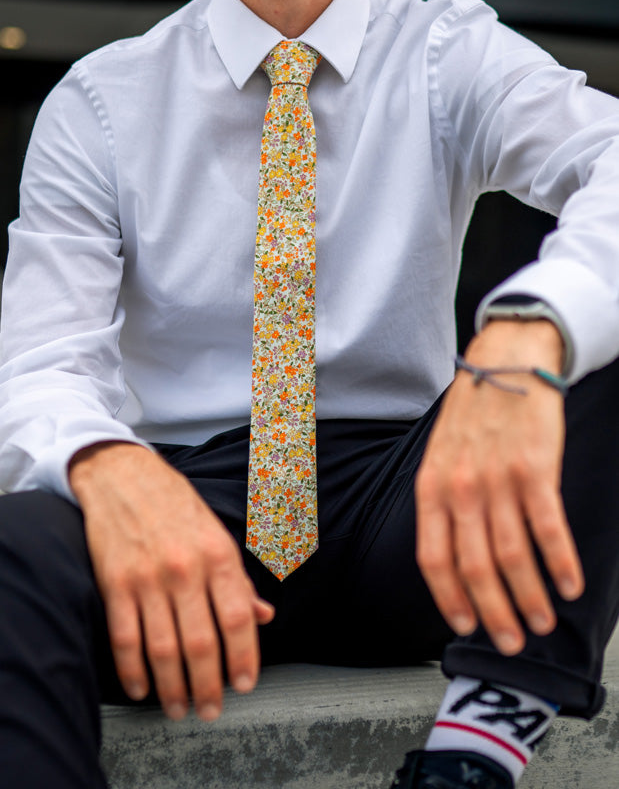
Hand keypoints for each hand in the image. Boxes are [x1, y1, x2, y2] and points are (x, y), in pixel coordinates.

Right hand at [69, 442, 274, 720]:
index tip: (246, 684)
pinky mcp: (114, 582)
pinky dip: (133, 671)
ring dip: (173, 688)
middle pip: (202, 643)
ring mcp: (148, 577)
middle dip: (209, 686)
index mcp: (217, 553)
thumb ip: (238, 579)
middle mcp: (186, 568)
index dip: (245, 658)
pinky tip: (141, 689)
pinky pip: (125, 638)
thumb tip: (264, 615)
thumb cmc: (173, 504)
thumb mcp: (216, 532)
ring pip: (163, 649)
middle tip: (212, 711)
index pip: (239, 618)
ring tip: (180, 709)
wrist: (121, 474)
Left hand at [415, 319, 583, 654]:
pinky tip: (571, 584)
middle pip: (475, 567)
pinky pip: (548, 528)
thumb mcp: (441, 456)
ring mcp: (499, 479)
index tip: (464, 626)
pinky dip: (561, 562)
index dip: (449, 599)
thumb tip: (453, 556)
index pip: (433, 559)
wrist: (506, 362)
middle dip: (494, 613)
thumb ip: (444, 503)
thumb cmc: (473, 412)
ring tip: (542, 620)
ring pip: (512, 556)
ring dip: (530, 597)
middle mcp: (462, 487)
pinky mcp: (536, 469)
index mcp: (432, 487)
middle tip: (510, 640)